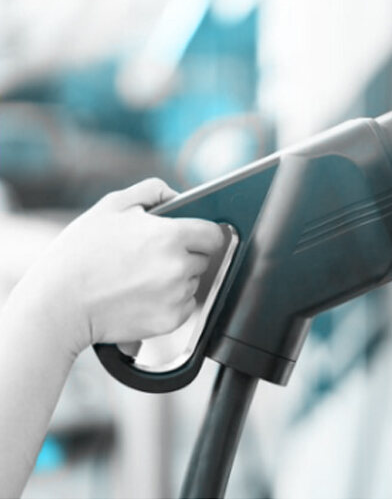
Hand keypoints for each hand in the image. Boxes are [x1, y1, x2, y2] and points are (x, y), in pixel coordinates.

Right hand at [9, 178, 223, 356]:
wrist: (57, 305)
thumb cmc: (79, 254)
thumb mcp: (111, 206)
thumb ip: (151, 191)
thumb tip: (178, 195)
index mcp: (171, 236)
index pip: (213, 234)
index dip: (202, 233)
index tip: (191, 236)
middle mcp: (179, 267)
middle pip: (203, 258)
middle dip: (185, 255)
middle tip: (151, 257)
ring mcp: (176, 296)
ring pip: (193, 282)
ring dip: (177, 279)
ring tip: (140, 277)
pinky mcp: (170, 321)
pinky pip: (184, 307)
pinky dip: (169, 302)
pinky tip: (141, 296)